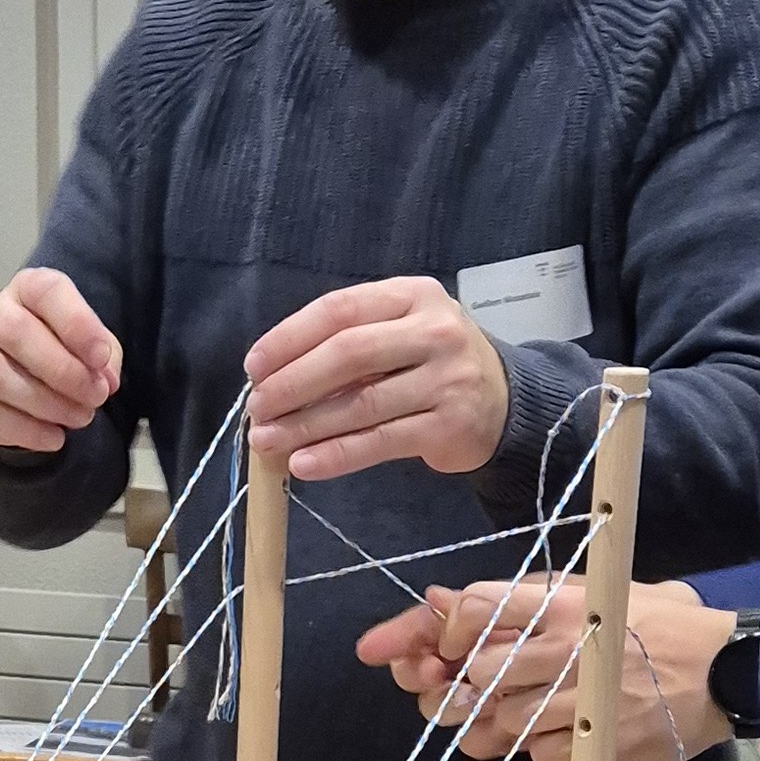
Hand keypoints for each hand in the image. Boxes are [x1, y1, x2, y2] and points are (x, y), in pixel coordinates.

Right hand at [0, 268, 122, 453]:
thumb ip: (104, 355)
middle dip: (63, 370)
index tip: (101, 358)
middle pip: (15, 332)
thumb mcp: (91, 341)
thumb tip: (105, 381)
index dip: (77, 324)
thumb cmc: (60, 345)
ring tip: (80, 418)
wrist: (20, 367)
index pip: (46, 292)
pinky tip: (54, 438)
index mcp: (28, 289)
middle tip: (95, 396)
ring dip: (46, 404)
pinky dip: (25, 431)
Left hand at [243, 277, 508, 480]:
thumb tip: (272, 377)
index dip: (290, 337)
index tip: (254, 366)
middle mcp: (435, 331)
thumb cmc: (432, 362)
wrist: (505, 401)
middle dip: (292, 383)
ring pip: (361, 404)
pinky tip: (303, 465)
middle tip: (257, 409)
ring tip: (267, 441)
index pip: (340, 310)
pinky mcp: (449, 426)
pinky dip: (336, 455)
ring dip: (305, 425)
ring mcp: (446, 379)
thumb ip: (348, 342)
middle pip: (349, 354)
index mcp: (412, 296)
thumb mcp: (400, 332)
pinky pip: (380, 442)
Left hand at [357, 577, 732, 760]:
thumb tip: (446, 599)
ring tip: (526, 714)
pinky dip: (541, 750)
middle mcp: (564, 649)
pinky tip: (565, 734)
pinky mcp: (597, 745)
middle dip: (469, 686)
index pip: (474, 608)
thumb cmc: (661, 624)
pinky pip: (540, 755)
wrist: (728, 670)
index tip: (448, 646)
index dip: (447, 630)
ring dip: (501, 723)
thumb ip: (526, 596)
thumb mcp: (598, 590)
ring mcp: (580, 700)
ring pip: (502, 720)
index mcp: (562, 603)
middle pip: (479, 672)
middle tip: (479, 690)